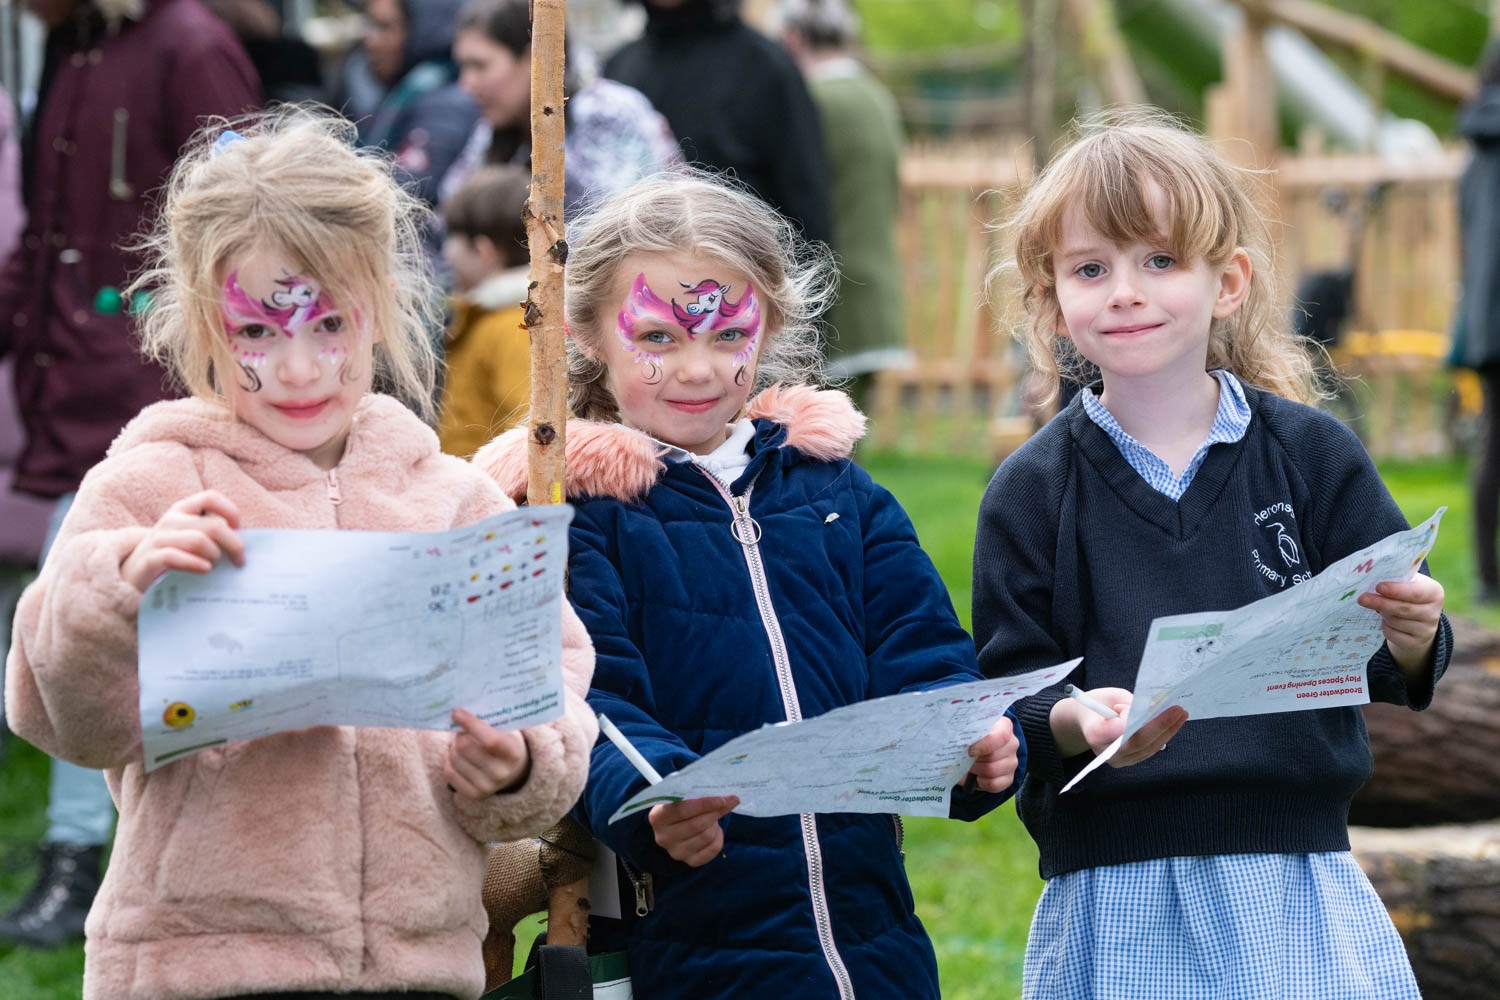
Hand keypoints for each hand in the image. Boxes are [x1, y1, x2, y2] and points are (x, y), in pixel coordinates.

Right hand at [121, 490, 244, 591]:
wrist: (134, 578)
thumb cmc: (173, 557)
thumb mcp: (192, 539)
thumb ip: (213, 535)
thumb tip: (245, 543)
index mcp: (182, 510)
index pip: (210, 497)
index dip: (230, 511)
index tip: (240, 530)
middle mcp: (170, 520)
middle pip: (213, 525)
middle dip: (233, 544)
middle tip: (239, 561)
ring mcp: (157, 538)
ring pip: (198, 540)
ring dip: (215, 556)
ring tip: (217, 567)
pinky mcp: (149, 559)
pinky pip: (175, 557)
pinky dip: (195, 564)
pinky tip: (205, 570)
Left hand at [446, 708, 529, 799]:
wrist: (514, 771)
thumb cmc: (507, 742)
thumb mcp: (507, 730)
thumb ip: (489, 721)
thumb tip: (459, 712)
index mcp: (512, 754)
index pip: (489, 740)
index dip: (470, 724)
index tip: (457, 712)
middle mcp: (501, 773)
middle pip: (465, 747)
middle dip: (460, 735)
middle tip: (462, 732)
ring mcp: (487, 786)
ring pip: (454, 758)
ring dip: (454, 747)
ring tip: (461, 744)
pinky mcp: (474, 795)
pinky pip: (449, 773)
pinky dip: (449, 760)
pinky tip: (457, 756)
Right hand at [648, 795, 737, 866]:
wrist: (675, 825)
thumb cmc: (680, 805)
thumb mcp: (680, 796)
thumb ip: (695, 794)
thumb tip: (725, 796)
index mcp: (657, 817)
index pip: (682, 811)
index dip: (704, 804)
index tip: (721, 799)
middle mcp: (664, 837)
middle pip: (697, 825)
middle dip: (715, 812)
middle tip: (727, 802)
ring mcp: (676, 852)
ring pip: (706, 836)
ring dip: (715, 824)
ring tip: (713, 817)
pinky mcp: (690, 861)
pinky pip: (713, 849)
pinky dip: (719, 837)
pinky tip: (715, 830)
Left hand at [964, 715, 1019, 792]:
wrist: (979, 748)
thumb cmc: (972, 736)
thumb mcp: (969, 730)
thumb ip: (964, 734)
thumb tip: (952, 746)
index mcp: (1004, 726)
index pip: (1002, 736)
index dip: (985, 745)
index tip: (970, 750)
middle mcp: (1012, 743)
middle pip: (994, 756)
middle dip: (975, 760)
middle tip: (964, 758)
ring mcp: (1012, 761)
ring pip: (993, 771)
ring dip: (976, 770)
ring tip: (969, 766)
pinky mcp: (1009, 778)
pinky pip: (994, 784)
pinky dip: (981, 782)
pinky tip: (976, 776)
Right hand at [1050, 687, 1187, 767]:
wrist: (1086, 720)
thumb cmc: (1096, 704)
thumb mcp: (1108, 696)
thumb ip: (1129, 704)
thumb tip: (1154, 708)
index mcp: (1093, 733)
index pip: (1116, 731)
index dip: (1134, 720)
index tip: (1151, 706)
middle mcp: (1105, 752)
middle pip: (1137, 743)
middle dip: (1160, 725)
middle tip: (1177, 709)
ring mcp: (1118, 760)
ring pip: (1147, 748)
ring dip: (1167, 731)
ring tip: (1180, 714)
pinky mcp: (1129, 761)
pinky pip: (1149, 750)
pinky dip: (1163, 736)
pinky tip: (1174, 723)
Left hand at [1357, 575, 1444, 673]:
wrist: (1417, 622)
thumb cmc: (1407, 596)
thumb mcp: (1407, 584)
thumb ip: (1396, 578)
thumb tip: (1372, 572)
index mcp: (1434, 592)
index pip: (1416, 593)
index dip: (1396, 590)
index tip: (1378, 586)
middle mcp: (1434, 612)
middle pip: (1404, 609)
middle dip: (1381, 602)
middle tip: (1362, 598)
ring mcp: (1427, 630)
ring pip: (1396, 622)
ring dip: (1383, 614)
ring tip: (1377, 608)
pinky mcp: (1416, 643)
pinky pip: (1393, 634)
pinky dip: (1385, 627)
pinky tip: (1384, 621)